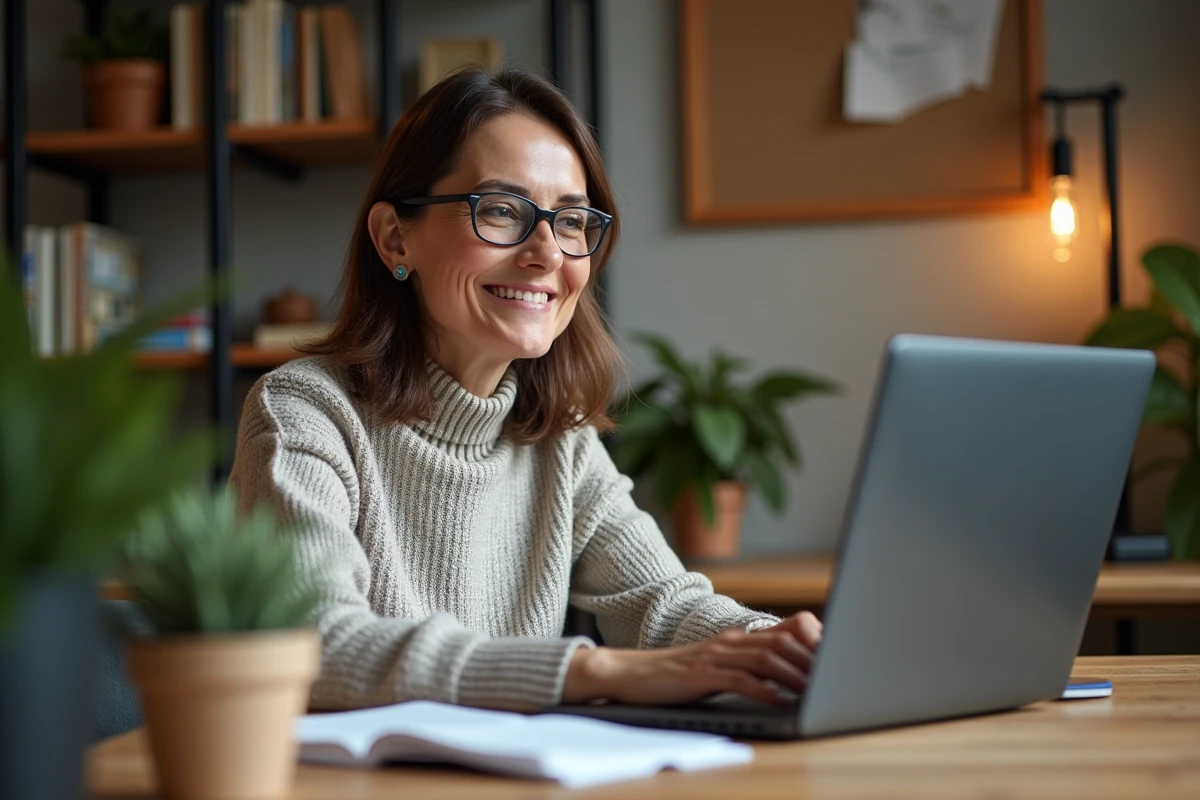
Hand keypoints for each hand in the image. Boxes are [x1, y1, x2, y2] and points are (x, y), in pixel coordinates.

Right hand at [562, 611, 822, 706]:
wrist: (630, 673)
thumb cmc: (675, 675)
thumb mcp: (717, 665)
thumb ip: (747, 664)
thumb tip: (784, 673)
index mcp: (736, 638)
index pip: (785, 629)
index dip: (813, 642)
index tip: (836, 659)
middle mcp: (729, 641)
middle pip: (781, 643)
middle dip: (811, 661)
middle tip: (834, 678)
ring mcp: (714, 656)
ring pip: (765, 659)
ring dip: (793, 675)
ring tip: (814, 691)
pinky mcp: (700, 675)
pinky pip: (739, 680)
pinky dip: (764, 690)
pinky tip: (780, 701)